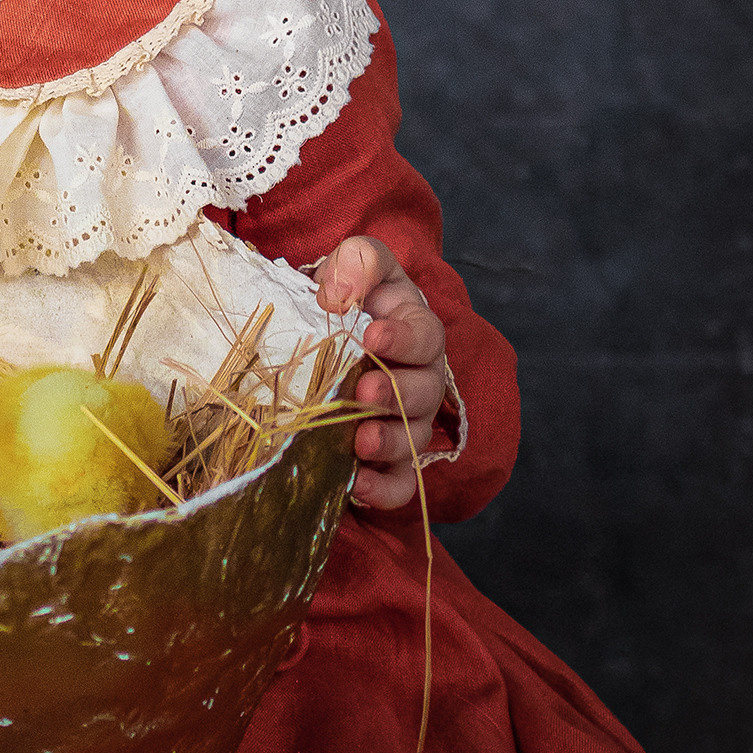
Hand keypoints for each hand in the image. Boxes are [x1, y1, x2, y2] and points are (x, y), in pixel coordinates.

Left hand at [316, 235, 446, 512]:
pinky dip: (384, 490)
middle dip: (397, 394)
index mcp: (417, 330)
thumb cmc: (348, 294)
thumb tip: (339, 294)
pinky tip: (358, 486)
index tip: (372, 335)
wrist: (327, 330)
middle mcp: (421, 379)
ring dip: (390, 442)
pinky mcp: (387, 459)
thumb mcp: (354, 264)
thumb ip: (357, 263)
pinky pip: (399, 482)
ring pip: (414, 439)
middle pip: (425, 393)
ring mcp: (407, 421)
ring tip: (361, 441)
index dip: (404, 339)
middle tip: (364, 391)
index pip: (425, 335)